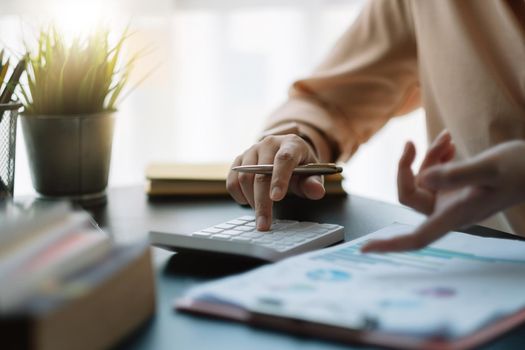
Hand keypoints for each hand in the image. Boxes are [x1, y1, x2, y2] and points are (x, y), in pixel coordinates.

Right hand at [227, 134, 325, 230]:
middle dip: (262, 202)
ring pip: (244, 177)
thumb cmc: (301, 166)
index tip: (277, 198)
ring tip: (261, 212)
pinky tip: (248, 202)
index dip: (279, 179)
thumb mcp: (313, 173)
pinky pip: (232, 180)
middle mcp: (269, 143)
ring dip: (251, 200)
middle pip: (260, 173)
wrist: (287, 153)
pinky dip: (238, 195)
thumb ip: (314, 183)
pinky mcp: (239, 160)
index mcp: (291, 144)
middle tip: (264, 223)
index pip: (283, 159)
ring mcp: (252, 150)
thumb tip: (316, 191)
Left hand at [362, 135, 524, 252]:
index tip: (365, 249)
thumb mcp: (489, 167)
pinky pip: (431, 172)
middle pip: (409, 193)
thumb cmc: (521, 169)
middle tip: (412, 143)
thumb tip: (423, 179)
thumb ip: (456, 174)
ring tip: (446, 139)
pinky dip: (435, 157)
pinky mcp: (453, 187)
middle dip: (407, 167)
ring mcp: (449, 199)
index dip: (391, 245)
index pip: (417, 238)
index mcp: (455, 215)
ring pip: (420, 179)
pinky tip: (448, 143)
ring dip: (426, 157)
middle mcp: (448, 210)